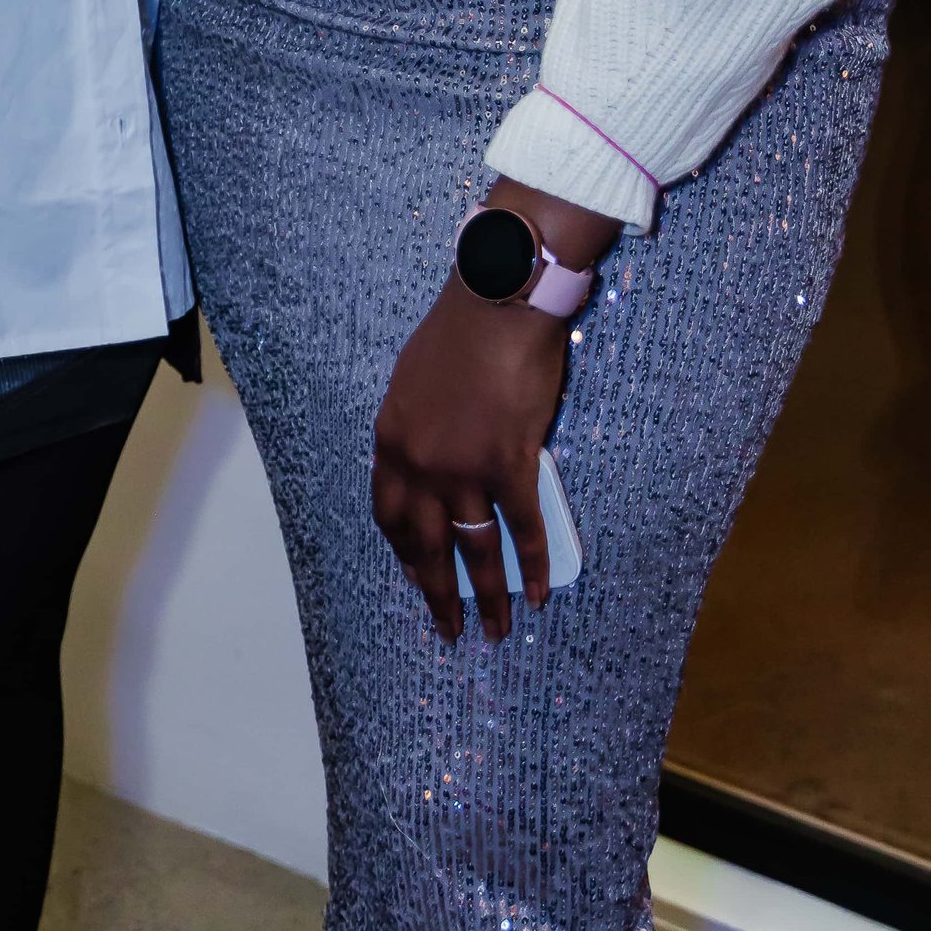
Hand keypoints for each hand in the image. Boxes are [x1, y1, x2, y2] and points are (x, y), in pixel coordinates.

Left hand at [370, 178, 613, 643]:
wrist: (496, 300)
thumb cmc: (458, 330)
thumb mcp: (413, 381)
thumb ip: (415, 430)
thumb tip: (431, 464)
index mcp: (391, 441)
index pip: (388, 516)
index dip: (403, 555)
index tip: (417, 578)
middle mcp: (420, 464)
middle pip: (425, 547)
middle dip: (438, 595)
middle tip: (449, 631)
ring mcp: (464, 468)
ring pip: (475, 551)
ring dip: (488, 597)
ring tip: (497, 629)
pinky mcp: (510, 464)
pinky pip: (523, 528)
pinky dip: (535, 565)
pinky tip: (542, 592)